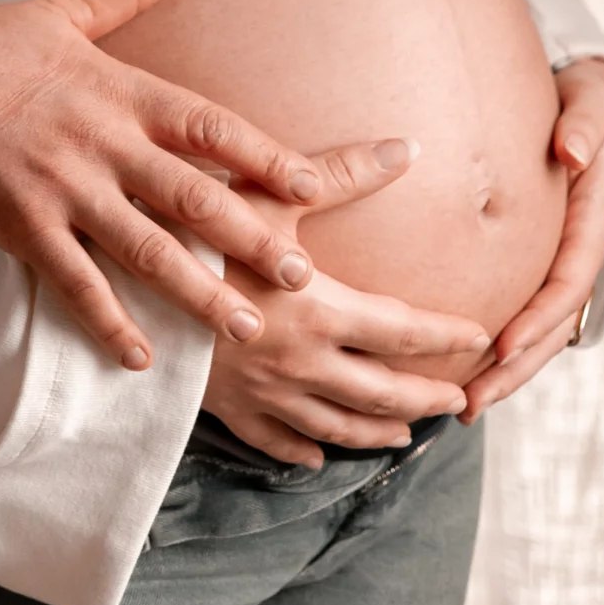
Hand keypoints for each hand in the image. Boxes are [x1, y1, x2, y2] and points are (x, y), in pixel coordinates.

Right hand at [0, 0, 418, 370]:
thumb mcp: (57, 11)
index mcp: (114, 87)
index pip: (209, 124)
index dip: (265, 155)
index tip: (315, 184)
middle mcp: (98, 140)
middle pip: (192, 195)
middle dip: (252, 237)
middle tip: (304, 274)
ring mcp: (58, 186)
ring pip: (146, 250)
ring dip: (201, 294)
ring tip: (247, 330)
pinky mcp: (16, 224)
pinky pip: (74, 283)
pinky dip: (110, 322)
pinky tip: (141, 357)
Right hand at [204, 148, 489, 467]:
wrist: (125, 289)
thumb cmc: (193, 231)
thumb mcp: (266, 196)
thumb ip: (341, 174)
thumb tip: (403, 149)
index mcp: (319, 311)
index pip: (403, 331)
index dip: (446, 335)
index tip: (478, 336)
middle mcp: (302, 363)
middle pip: (383, 393)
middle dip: (426, 398)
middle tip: (459, 400)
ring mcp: (266, 394)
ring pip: (338, 427)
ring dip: (377, 433)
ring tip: (404, 434)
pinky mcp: (229, 411)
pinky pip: (276, 443)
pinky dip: (303, 452)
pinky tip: (316, 455)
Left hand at [458, 56, 603, 421]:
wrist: (584, 99)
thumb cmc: (585, 101)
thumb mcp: (592, 105)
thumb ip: (585, 127)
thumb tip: (573, 152)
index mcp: (590, 225)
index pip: (564, 286)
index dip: (535, 322)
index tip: (500, 348)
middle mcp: (575, 254)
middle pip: (548, 328)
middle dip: (512, 369)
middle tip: (470, 403)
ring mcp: (556, 262)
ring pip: (534, 332)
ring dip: (501, 371)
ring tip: (460, 406)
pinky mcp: (534, 260)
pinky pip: (517, 309)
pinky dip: (493, 343)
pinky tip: (456, 366)